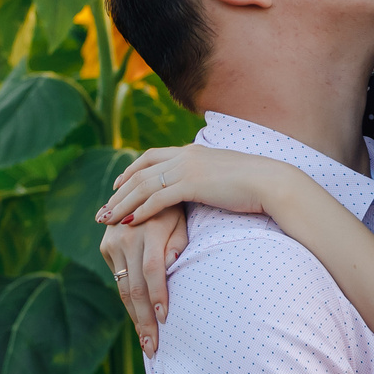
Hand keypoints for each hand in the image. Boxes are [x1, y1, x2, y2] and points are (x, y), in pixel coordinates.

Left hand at [97, 146, 299, 227]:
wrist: (272, 182)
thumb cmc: (255, 185)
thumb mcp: (225, 177)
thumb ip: (208, 179)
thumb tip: (203, 189)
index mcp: (192, 151)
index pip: (151, 157)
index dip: (131, 170)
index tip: (117, 184)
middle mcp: (185, 155)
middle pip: (140, 172)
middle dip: (118, 192)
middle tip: (102, 210)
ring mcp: (188, 168)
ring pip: (143, 185)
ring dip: (122, 203)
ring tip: (106, 220)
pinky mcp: (192, 184)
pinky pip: (158, 198)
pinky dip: (141, 210)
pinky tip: (128, 222)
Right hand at [99, 209, 186, 353]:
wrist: (146, 188)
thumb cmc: (176, 209)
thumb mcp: (182, 220)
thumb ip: (178, 244)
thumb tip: (170, 268)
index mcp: (149, 228)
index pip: (152, 269)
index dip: (158, 295)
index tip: (166, 319)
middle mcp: (126, 235)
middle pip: (134, 285)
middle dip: (145, 320)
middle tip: (153, 347)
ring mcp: (112, 242)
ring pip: (123, 287)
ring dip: (135, 318)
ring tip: (146, 343)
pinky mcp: (105, 247)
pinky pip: (118, 280)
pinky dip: (129, 303)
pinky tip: (138, 321)